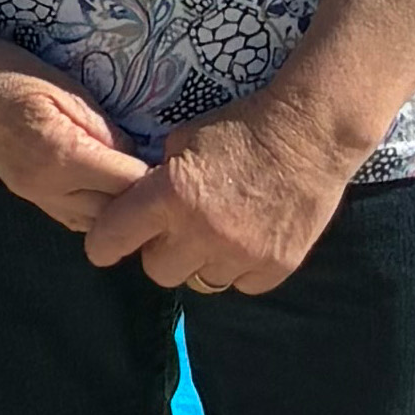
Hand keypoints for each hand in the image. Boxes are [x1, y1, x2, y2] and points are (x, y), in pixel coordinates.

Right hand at [0, 26, 149, 229]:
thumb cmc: (18, 74)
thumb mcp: (72, 94)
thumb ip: (109, 132)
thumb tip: (140, 160)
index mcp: (63, 157)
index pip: (129, 186)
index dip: (158, 179)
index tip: (177, 167)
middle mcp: (46, 187)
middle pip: (115, 215)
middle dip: (142, 201)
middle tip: (164, 181)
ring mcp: (33, 195)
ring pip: (94, 225)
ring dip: (118, 211)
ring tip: (136, 189)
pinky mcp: (26, 194)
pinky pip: (72, 219)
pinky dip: (95, 210)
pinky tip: (104, 190)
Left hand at [83, 101, 363, 294]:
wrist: (310, 132)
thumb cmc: (239, 129)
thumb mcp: (180, 142)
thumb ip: (155, 182)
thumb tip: (134, 207)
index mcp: (169, 197)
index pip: (112, 240)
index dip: (105, 244)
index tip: (107, 244)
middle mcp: (202, 232)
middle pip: (157, 271)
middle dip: (160, 252)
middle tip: (176, 230)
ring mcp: (243, 253)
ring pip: (201, 281)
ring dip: (202, 261)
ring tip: (218, 231)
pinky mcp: (278, 266)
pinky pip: (242, 285)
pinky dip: (240, 268)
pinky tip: (249, 239)